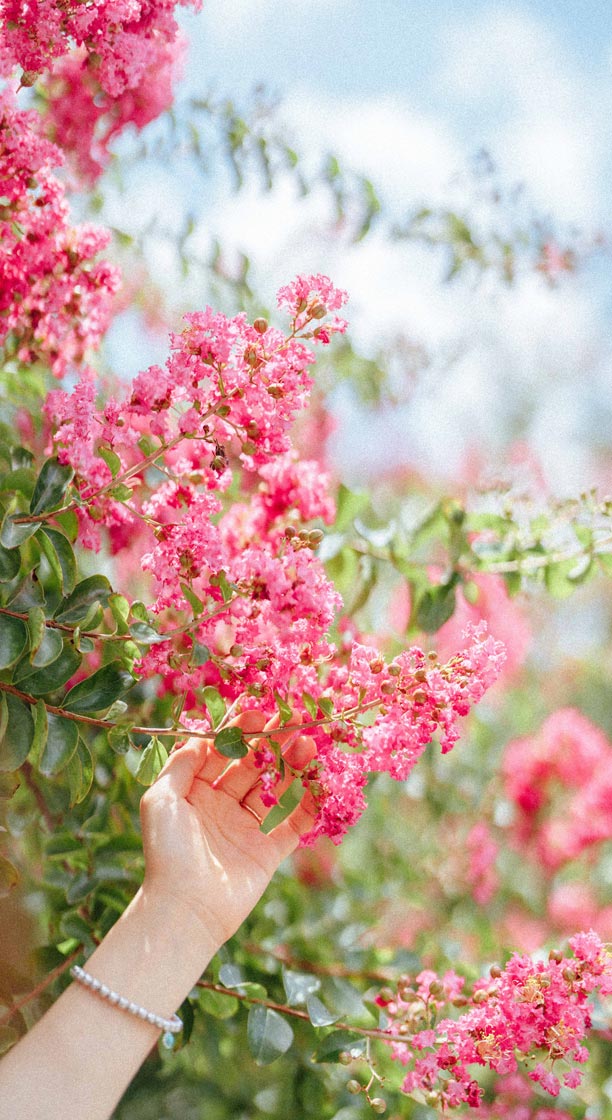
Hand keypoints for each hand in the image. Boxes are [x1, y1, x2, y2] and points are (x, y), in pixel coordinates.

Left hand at [139, 711, 316, 951]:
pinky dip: (309, 805)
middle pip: (253, 768)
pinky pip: (294, 824)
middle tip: (293, 721)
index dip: (240, 733)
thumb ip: (181, 764)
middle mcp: (222, 808)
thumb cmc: (166, 851)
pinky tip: (321, 783)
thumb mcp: (161, 799)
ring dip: (293, 767)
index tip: (259, 713)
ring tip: (308, 745)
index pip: (222, 754)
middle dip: (272, 744)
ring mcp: (246, 830)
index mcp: (196, 793)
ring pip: (276, 790)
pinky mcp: (268, 853)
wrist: (185, 908)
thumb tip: (200, 736)